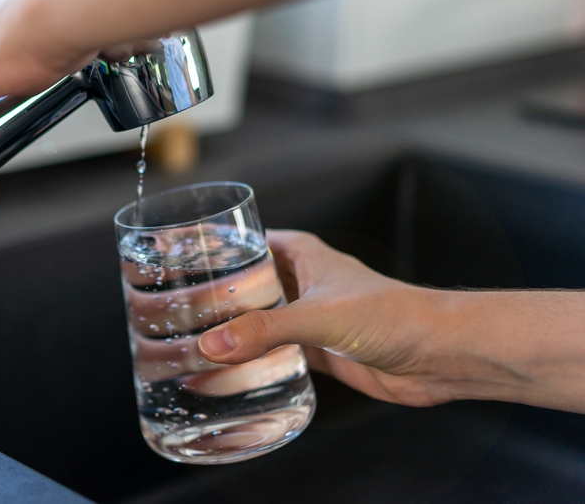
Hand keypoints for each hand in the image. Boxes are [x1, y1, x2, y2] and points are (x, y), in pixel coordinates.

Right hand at [197, 230, 453, 406]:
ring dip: (232, 329)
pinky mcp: (316, 350)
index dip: (214, 248)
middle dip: (215, 293)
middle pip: (246, 282)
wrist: (436, 355)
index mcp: (302, 254)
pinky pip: (273, 353)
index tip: (178, 259)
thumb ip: (266, 329)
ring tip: (190, 339)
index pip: (247, 241)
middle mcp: (301, 281)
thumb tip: (215, 344)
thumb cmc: (393, 314)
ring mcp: (307, 317)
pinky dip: (253, 360)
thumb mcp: (319, 315)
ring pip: (257, 318)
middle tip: (174, 307)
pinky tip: (227, 370)